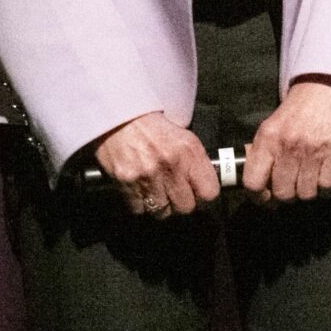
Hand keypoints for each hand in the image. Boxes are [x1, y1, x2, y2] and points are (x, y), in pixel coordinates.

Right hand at [94, 112, 220, 216]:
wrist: (120, 118)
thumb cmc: (153, 127)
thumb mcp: (183, 137)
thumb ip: (195, 162)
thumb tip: (203, 185)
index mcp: (189, 152)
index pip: (209, 192)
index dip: (204, 197)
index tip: (198, 195)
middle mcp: (171, 165)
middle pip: (186, 208)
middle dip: (180, 204)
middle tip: (173, 194)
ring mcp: (148, 175)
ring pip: (162, 212)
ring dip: (159, 205)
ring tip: (155, 191)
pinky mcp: (127, 182)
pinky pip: (138, 209)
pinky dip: (139, 204)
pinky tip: (139, 189)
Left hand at [241, 78, 330, 201]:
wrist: (329, 86)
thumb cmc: (300, 108)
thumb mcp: (273, 124)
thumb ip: (264, 151)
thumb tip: (258, 182)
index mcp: (268, 139)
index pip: (253, 182)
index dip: (258, 197)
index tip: (266, 199)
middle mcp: (288, 146)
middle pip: (283, 193)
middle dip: (287, 197)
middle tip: (292, 189)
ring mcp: (312, 150)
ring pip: (306, 194)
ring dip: (308, 194)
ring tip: (310, 184)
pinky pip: (327, 186)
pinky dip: (326, 190)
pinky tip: (325, 181)